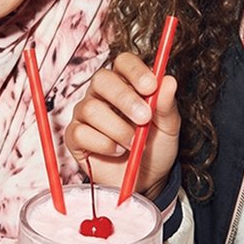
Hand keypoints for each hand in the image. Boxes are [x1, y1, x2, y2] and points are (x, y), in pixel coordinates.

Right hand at [65, 52, 179, 198]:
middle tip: (144, 118)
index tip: (151, 87)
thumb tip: (169, 80)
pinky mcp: (75, 136)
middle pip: (102, 80)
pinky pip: (81, 133)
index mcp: (126, 83)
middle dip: (125, 99)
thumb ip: (167, 105)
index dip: (135, 71)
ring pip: (92, 109)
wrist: (145, 181)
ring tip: (133, 144)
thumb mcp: (168, 128)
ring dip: (118, 129)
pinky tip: (117, 151)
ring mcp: (85, 114)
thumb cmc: (155, 149)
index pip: (124, 62)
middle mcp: (102, 94)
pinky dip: (104, 145)